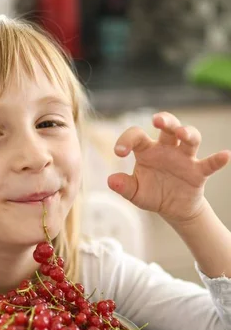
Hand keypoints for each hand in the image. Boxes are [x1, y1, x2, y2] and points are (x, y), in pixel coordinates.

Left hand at [107, 111, 230, 222]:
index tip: (119, 152)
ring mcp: (184, 159)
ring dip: (188, 133)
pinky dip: (217, 160)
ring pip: (189, 138)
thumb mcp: (135, 193)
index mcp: (147, 151)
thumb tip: (111, 181)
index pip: (137, 136)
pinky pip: (209, 164)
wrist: (173, 209)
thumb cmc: (152, 194)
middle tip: (157, 120)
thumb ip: (124, 186)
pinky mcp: (198, 172)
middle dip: (165, 120)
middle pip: (169, 127)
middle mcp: (167, 149)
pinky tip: (225, 155)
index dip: (126, 140)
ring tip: (183, 133)